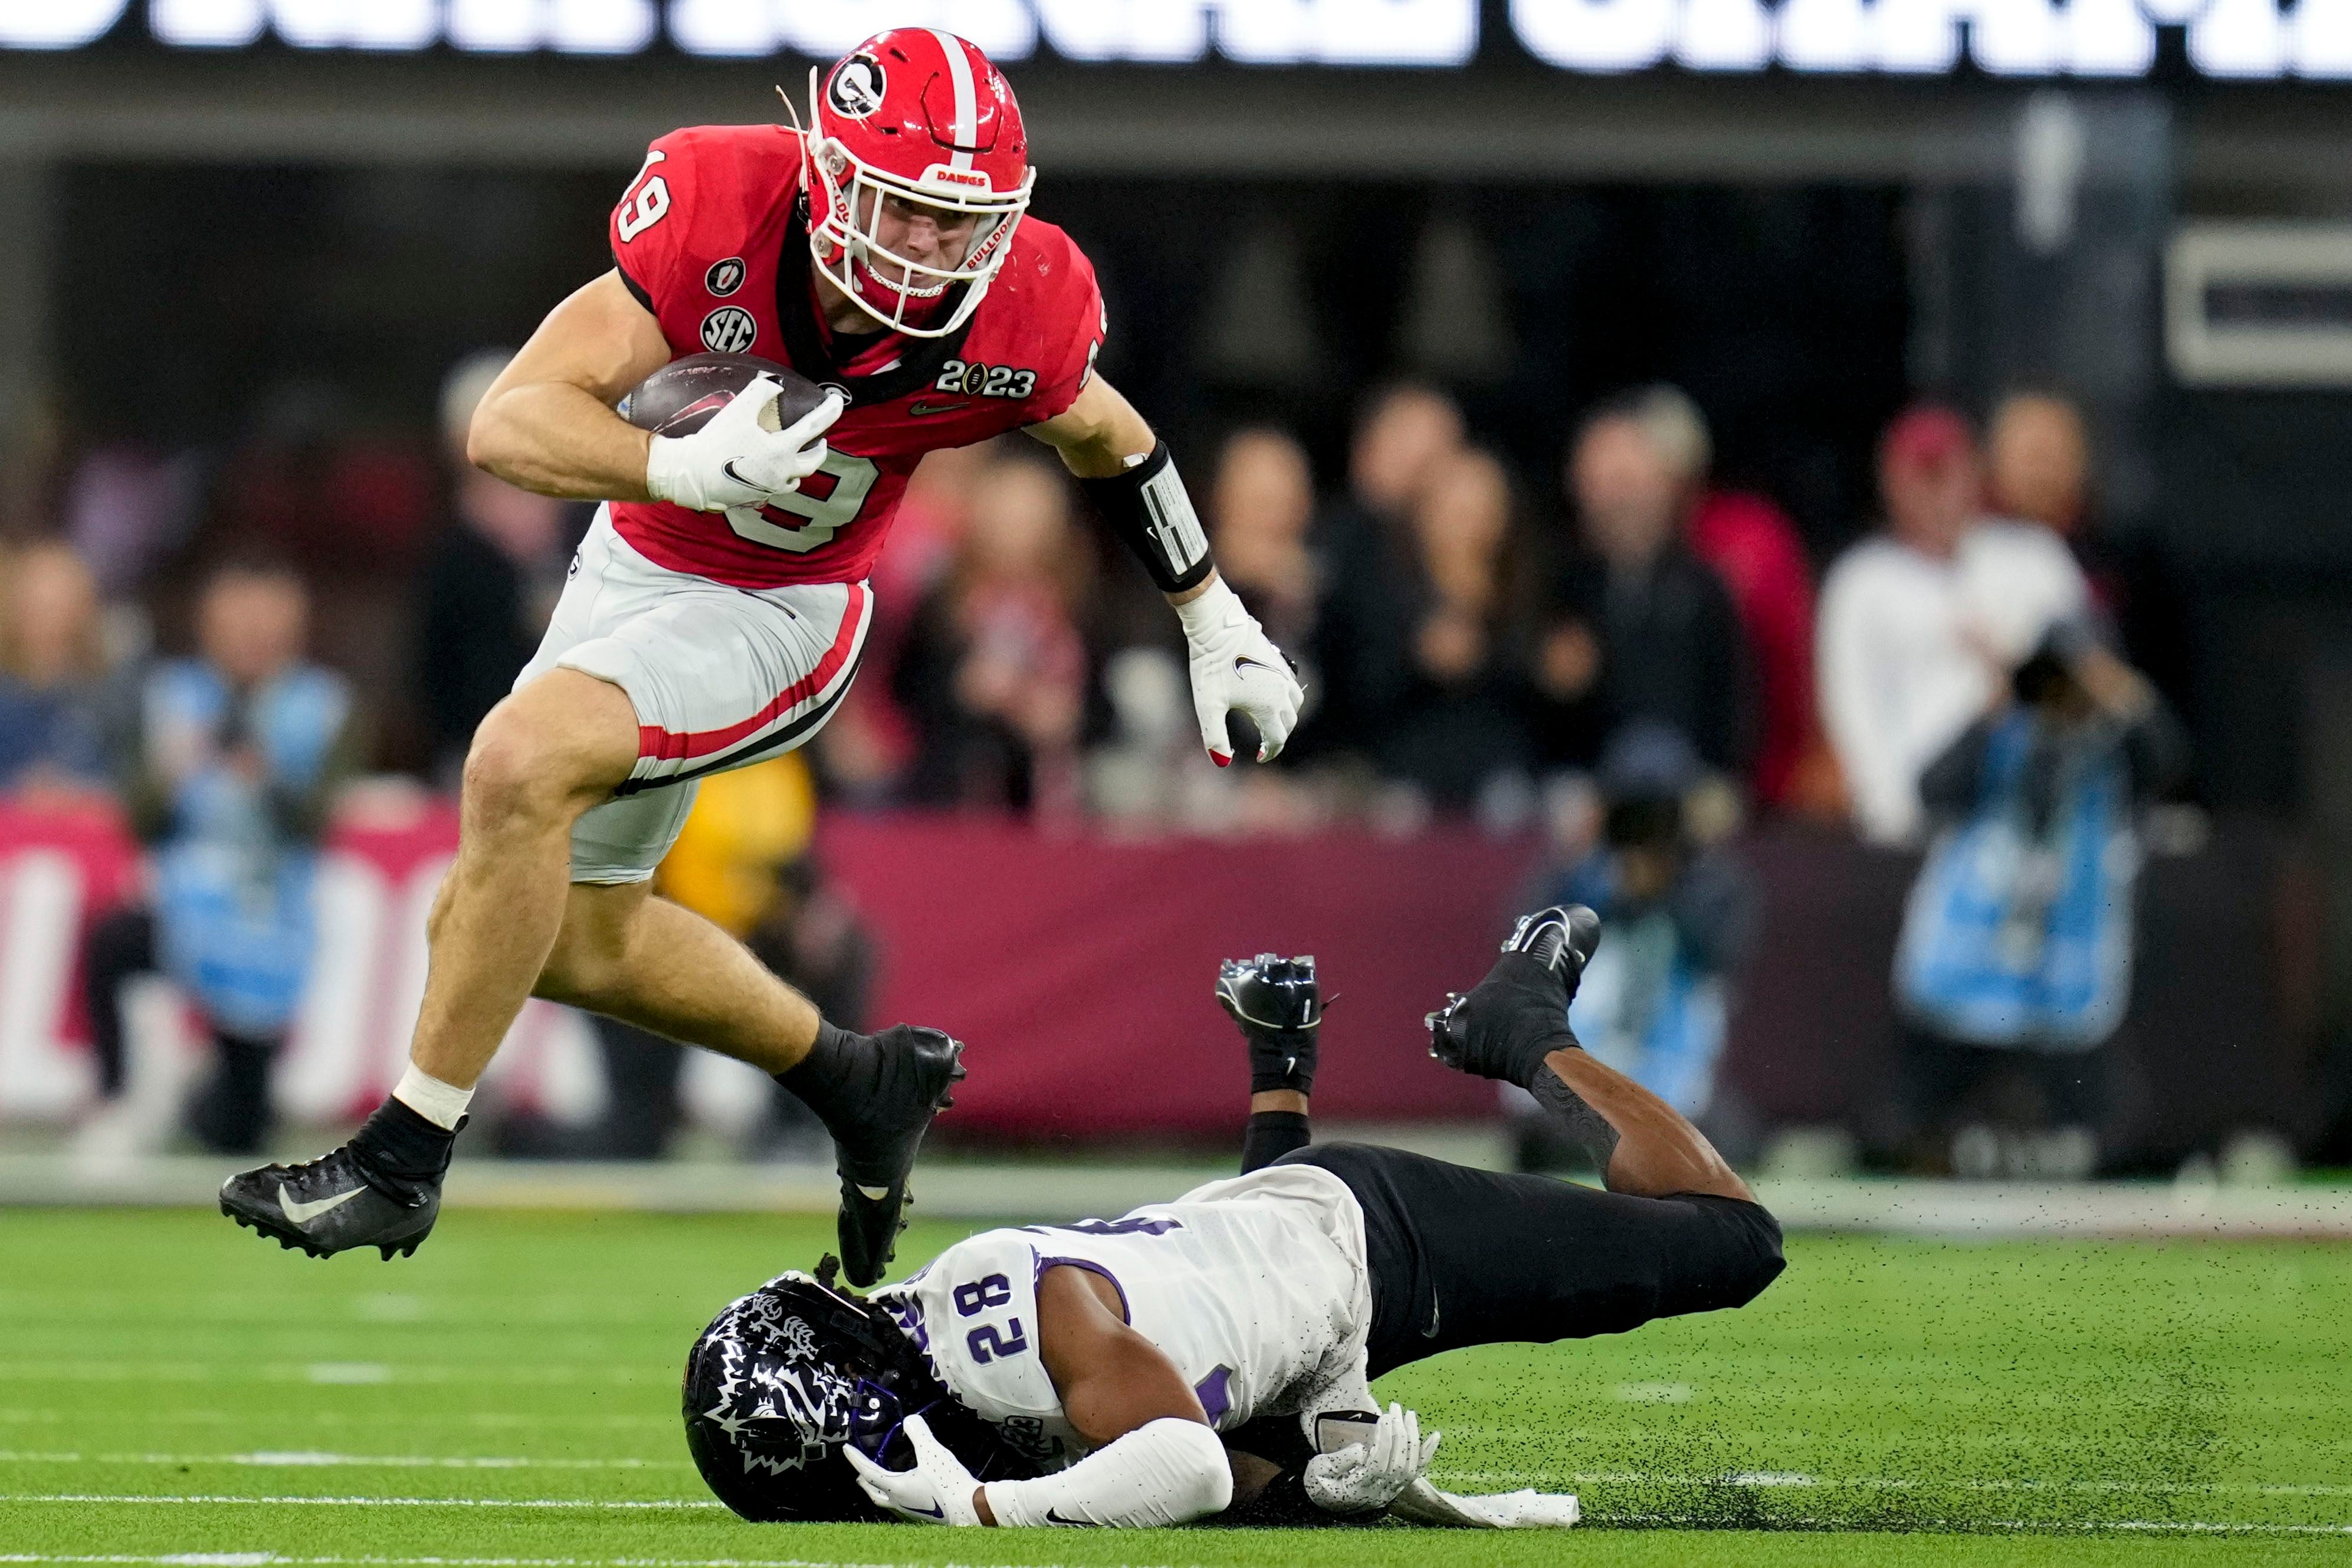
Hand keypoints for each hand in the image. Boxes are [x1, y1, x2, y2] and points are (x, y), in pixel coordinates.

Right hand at [644, 376, 843, 512]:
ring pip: (797, 479)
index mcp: (782, 449)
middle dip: (821, 449)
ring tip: (797, 456)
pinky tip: (774, 472)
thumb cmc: (716, 441)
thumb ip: (761, 392)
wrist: (693, 475)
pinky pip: (779, 488)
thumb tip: (776, 385)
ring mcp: (771, 487)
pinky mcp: (758, 497)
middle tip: (821, 440)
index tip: (838, 401)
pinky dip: (783, 478)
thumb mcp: (738, 409)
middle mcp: (783, 472)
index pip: (815, 426)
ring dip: (802, 466)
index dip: (830, 411)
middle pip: (814, 461)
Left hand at [841, 1413, 984, 1525]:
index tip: (846, 1449)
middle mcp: (899, 1501)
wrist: (970, 1507)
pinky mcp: (922, 1512)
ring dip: (877, 1487)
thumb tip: (909, 1420)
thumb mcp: (933, 1452)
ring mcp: (910, 1509)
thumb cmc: (949, 1482)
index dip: (856, 1459)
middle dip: (864, 1480)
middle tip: (858, 1470)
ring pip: (885, 1499)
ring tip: (877, 1479)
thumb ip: (919, 1433)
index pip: (869, 1472)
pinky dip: (893, 1492)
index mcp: (896, 1488)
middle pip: (874, 1491)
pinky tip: (904, 1486)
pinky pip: (899, 1501)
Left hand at [1174, 577, 1304, 765]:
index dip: (1268, 752)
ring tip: (1270, 723)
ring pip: (1295, 705)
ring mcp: (1284, 675)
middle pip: (1288, 724)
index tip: (1258, 757)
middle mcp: (1282, 692)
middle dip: (1277, 737)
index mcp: (1268, 706)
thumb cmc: (1211, 666)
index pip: (1277, 739)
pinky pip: (1293, 687)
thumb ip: (1214, 737)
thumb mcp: (1207, 705)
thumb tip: (1223, 763)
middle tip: (1263, 744)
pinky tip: (1272, 697)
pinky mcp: (1281, 662)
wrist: (1218, 627)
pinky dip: (1288, 700)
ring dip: (1286, 718)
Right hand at [1303, 1402, 1438, 1515]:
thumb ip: (1339, 1461)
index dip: (1385, 1440)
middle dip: (1399, 1433)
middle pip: (1398, 1464)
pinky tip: (1435, 1436)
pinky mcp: (1396, 1485)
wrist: (1327, 1501)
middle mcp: (1379, 1493)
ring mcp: (1390, 1491)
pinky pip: (1417, 1472)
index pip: (1379, 1464)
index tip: (1383, 1417)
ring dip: (1413, 1438)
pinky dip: (1427, 1453)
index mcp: (1358, 1488)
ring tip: (1408, 1414)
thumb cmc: (1320, 1482)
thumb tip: (1361, 1449)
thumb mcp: (1319, 1471)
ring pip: (1410, 1467)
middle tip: (1395, 1408)